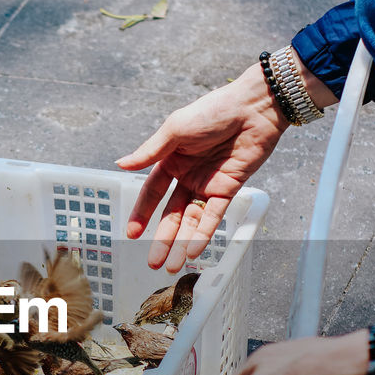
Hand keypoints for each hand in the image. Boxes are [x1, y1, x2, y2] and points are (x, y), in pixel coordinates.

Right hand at [116, 65, 287, 271]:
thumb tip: (120, 165)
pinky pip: (214, 217)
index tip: (131, 234)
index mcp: (171, 160)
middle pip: (171, 214)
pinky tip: (193, 251)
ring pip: (191, 221)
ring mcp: (208, 185)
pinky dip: (203, 234)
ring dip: (181, 243)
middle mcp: (187, 176)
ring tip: (171, 266)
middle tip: (153, 262)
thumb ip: (150, 152)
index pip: (151, 193)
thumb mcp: (175, 129)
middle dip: (162, 239)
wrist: (253, 108)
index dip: (141, 214)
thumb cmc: (213, 111)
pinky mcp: (229, 189)